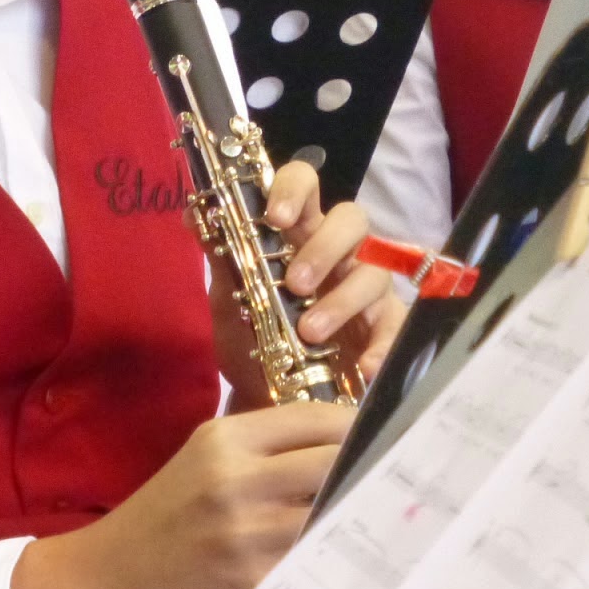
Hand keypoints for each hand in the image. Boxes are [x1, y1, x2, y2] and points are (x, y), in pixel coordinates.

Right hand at [10, 401, 353, 588]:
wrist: (107, 577)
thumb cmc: (164, 512)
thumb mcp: (204, 457)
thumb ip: (265, 444)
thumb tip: (340, 434)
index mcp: (225, 440)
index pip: (315, 417)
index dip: (356, 423)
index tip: (379, 430)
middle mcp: (237, 480)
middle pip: (332, 461)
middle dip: (366, 465)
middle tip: (389, 471)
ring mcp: (245, 535)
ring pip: (329, 514)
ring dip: (353, 513)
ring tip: (372, 512)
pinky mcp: (249, 583)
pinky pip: (310, 562)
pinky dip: (328, 556)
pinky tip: (338, 554)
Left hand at [209, 159, 404, 405]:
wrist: (265, 403)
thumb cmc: (254, 339)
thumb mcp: (230, 299)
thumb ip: (220, 255)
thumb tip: (193, 212)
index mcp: (299, 233)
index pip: (305, 185)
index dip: (294, 189)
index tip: (276, 218)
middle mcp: (338, 254)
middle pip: (352, 219)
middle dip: (324, 247)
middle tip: (295, 283)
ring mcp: (365, 290)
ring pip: (373, 272)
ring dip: (341, 300)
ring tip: (309, 333)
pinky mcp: (384, 330)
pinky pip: (395, 329)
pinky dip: (382, 346)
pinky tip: (363, 367)